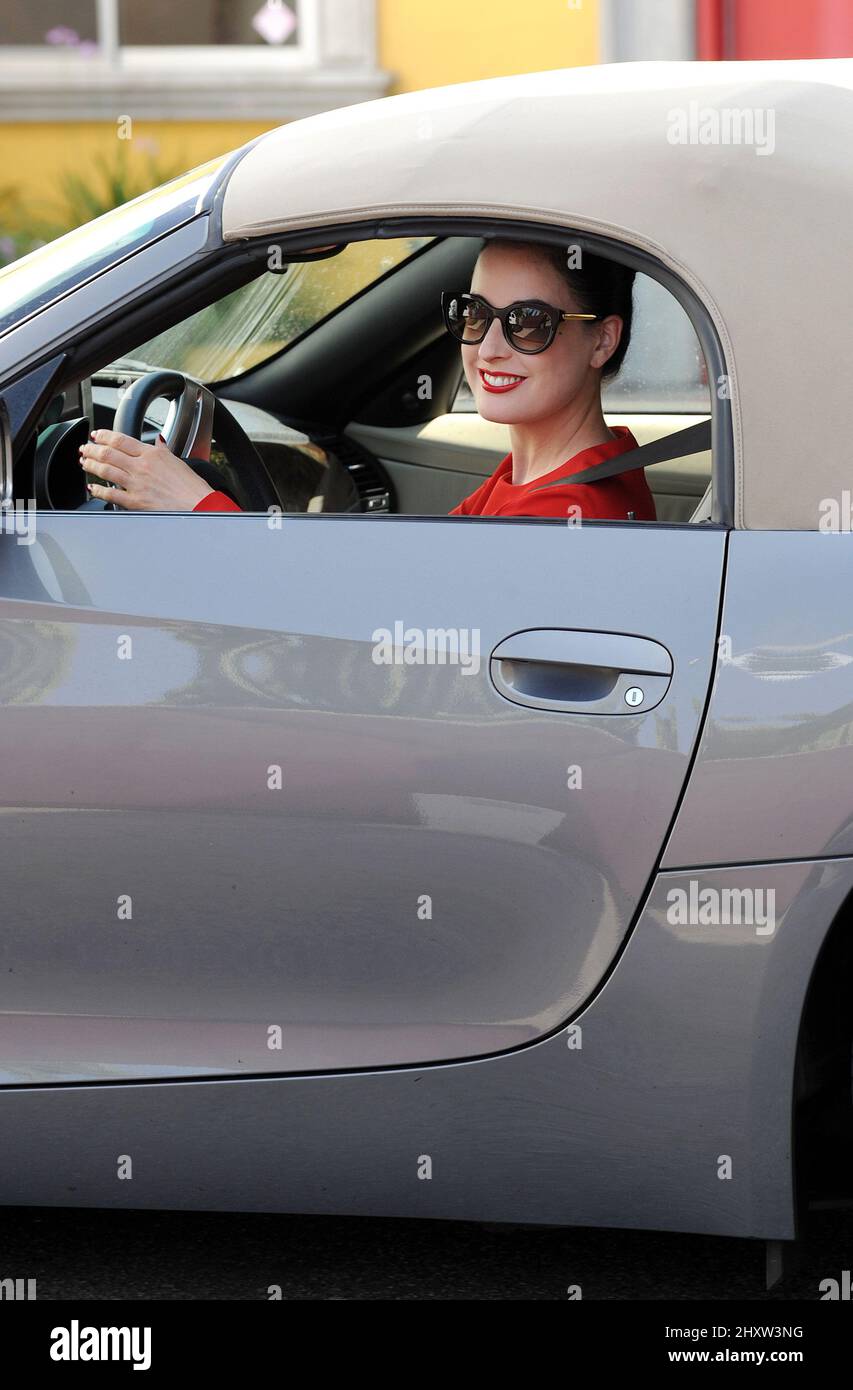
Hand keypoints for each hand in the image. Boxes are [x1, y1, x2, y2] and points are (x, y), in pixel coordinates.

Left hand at [78, 429, 215, 510]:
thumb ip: (164, 450)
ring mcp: (136, 484)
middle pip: (108, 453)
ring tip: (85, 462)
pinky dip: (98, 490)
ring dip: (92, 465)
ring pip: (105, 470)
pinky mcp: (135, 502)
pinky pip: (110, 494)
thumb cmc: (192, 486)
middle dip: (92, 449)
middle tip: (85, 448)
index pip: (120, 439)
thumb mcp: (178, 460)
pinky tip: (92, 487)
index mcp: (151, 454)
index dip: (104, 436)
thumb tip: (159, 440)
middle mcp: (141, 466)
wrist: (199, 505)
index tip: (96, 435)